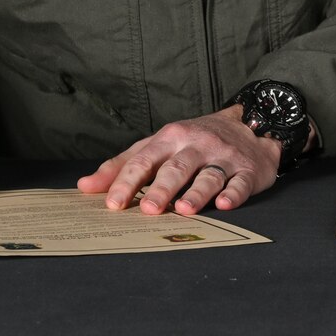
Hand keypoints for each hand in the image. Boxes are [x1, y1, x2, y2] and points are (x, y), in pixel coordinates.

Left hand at [77, 106, 281, 215]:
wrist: (250, 126)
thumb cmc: (194, 141)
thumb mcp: (158, 145)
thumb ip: (123, 165)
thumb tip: (85, 186)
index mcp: (170, 138)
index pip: (145, 160)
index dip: (128, 182)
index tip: (113, 203)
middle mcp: (197, 145)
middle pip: (177, 167)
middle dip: (162, 189)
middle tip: (148, 209)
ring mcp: (224, 157)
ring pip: (209, 176)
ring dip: (197, 193)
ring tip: (184, 210)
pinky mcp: (248, 171)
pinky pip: (241, 182)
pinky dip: (234, 193)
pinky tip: (225, 204)